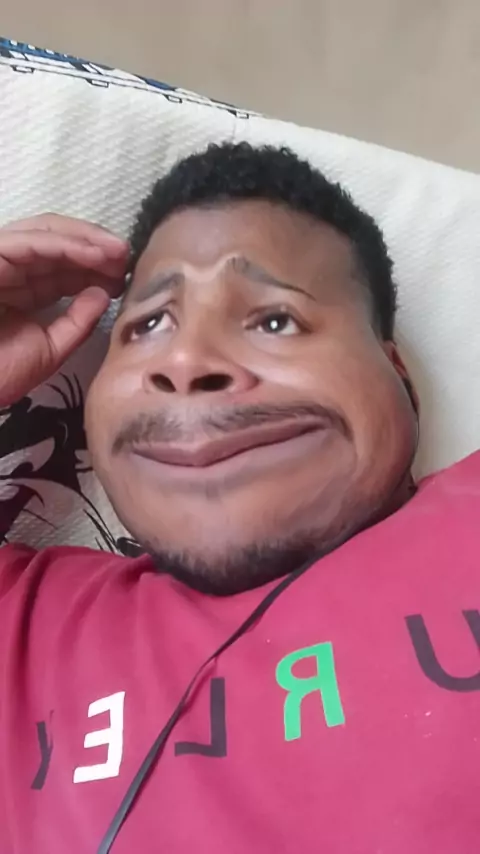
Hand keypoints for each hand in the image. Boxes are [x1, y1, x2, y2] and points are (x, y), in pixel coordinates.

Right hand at [0, 213, 127, 406]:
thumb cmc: (1, 373)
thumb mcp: (50, 350)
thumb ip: (78, 323)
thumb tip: (103, 294)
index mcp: (21, 289)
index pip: (62, 267)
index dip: (95, 268)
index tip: (124, 277)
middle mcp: (11, 269)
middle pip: (57, 243)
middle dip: (95, 248)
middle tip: (126, 258)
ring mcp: (0, 259)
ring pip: (46, 233)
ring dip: (86, 240)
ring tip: (118, 252)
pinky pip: (32, 241)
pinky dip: (66, 244)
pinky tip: (96, 254)